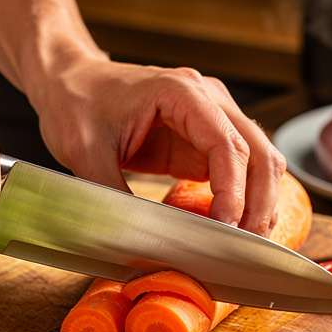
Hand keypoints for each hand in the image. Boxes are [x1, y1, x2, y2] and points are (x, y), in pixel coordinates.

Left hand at [31, 57, 286, 236]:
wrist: (71, 82)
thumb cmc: (76, 102)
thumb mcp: (84, 152)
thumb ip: (112, 196)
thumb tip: (136, 241)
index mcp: (181, 92)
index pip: (226, 143)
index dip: (233, 190)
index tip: (225, 228)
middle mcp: (208, 100)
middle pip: (258, 152)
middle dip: (258, 203)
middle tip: (244, 248)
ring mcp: (213, 119)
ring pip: (260, 162)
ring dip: (260, 204)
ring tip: (245, 245)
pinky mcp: (205, 142)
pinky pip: (240, 172)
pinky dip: (245, 201)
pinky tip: (234, 230)